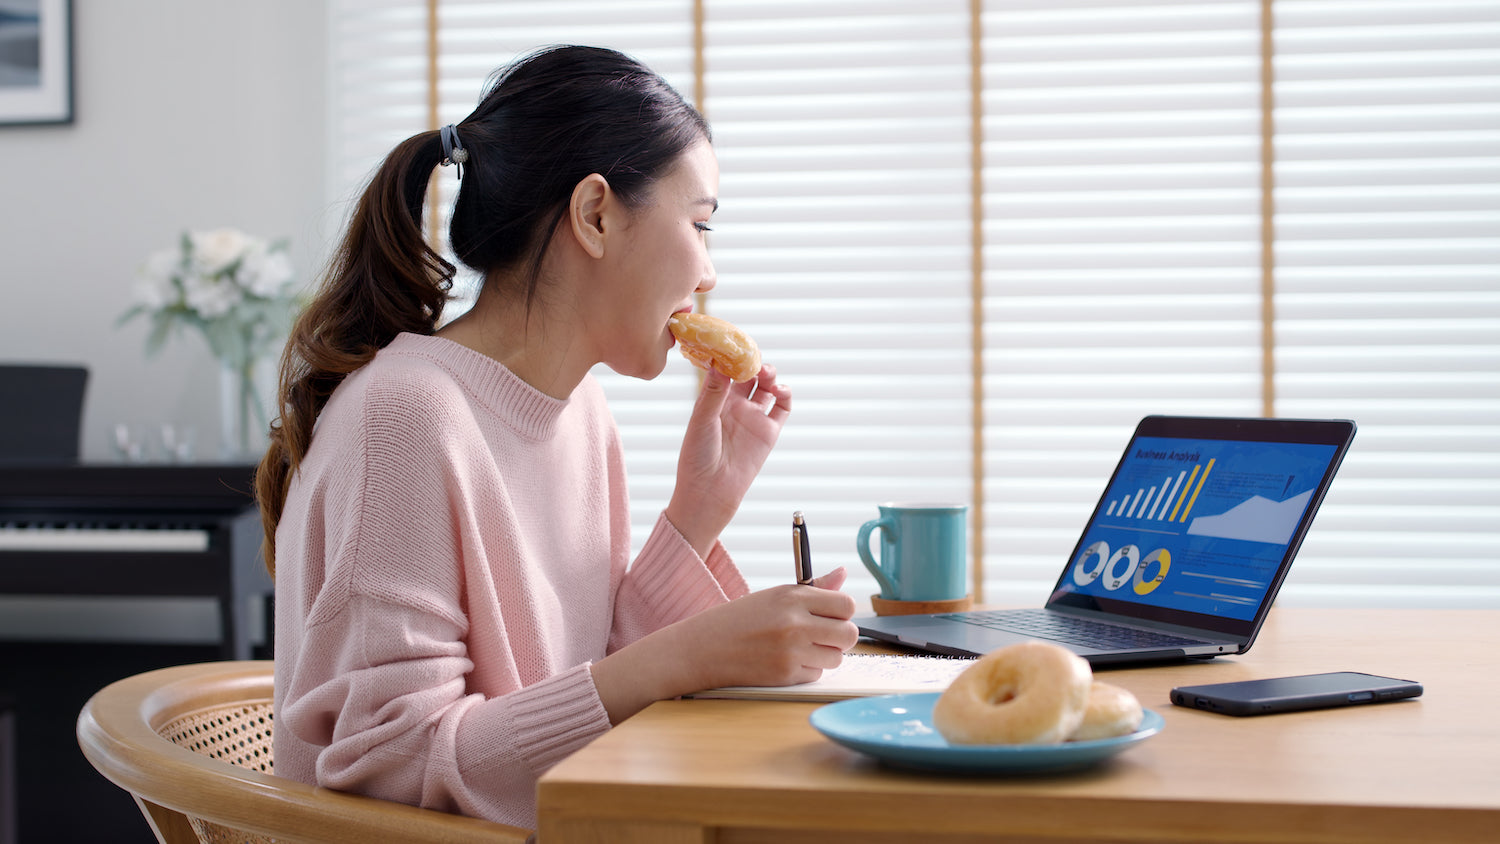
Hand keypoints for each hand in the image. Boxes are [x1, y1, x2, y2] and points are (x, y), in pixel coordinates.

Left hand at [665, 364, 791, 556]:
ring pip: (766, 387)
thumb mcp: (702, 420)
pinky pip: (782, 408)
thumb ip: (714, 392)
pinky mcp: (768, 432)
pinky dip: (785, 395)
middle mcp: (733, 406)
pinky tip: (780, 389)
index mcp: (713, 401)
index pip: (724, 370)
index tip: (733, 343)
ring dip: (769, 375)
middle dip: (752, 363)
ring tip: (766, 373)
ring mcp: (752, 418)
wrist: (710, 492)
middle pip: (748, 375)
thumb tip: (721, 362)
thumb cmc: (697, 458)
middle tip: (754, 357)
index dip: (730, 356)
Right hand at [672, 567, 859, 690]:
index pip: (846, 604)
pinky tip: (786, 660)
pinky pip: (816, 674)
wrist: (704, 647)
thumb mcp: (775, 595)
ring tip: (801, 647)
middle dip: (841, 636)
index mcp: (793, 597)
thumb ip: (815, 588)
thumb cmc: (742, 618)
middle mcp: (795, 623)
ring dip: (825, 655)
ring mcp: (791, 651)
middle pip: (849, 634)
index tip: (832, 615)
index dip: (843, 612)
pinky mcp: (785, 675)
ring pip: (836, 657)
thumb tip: (843, 574)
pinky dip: (807, 669)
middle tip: (824, 634)